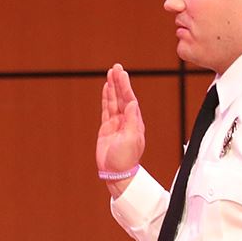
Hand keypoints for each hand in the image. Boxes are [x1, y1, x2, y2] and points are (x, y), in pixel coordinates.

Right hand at [98, 63, 145, 191]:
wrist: (116, 173)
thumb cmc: (125, 159)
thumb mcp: (131, 139)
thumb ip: (131, 121)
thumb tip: (131, 103)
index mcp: (134, 122)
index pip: (129, 100)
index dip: (125, 87)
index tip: (122, 75)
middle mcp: (126, 120)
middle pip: (122, 97)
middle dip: (119, 82)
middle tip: (116, 67)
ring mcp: (116, 123)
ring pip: (114, 101)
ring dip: (113, 87)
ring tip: (110, 73)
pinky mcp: (106, 128)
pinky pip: (106, 109)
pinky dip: (106, 98)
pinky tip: (106, 88)